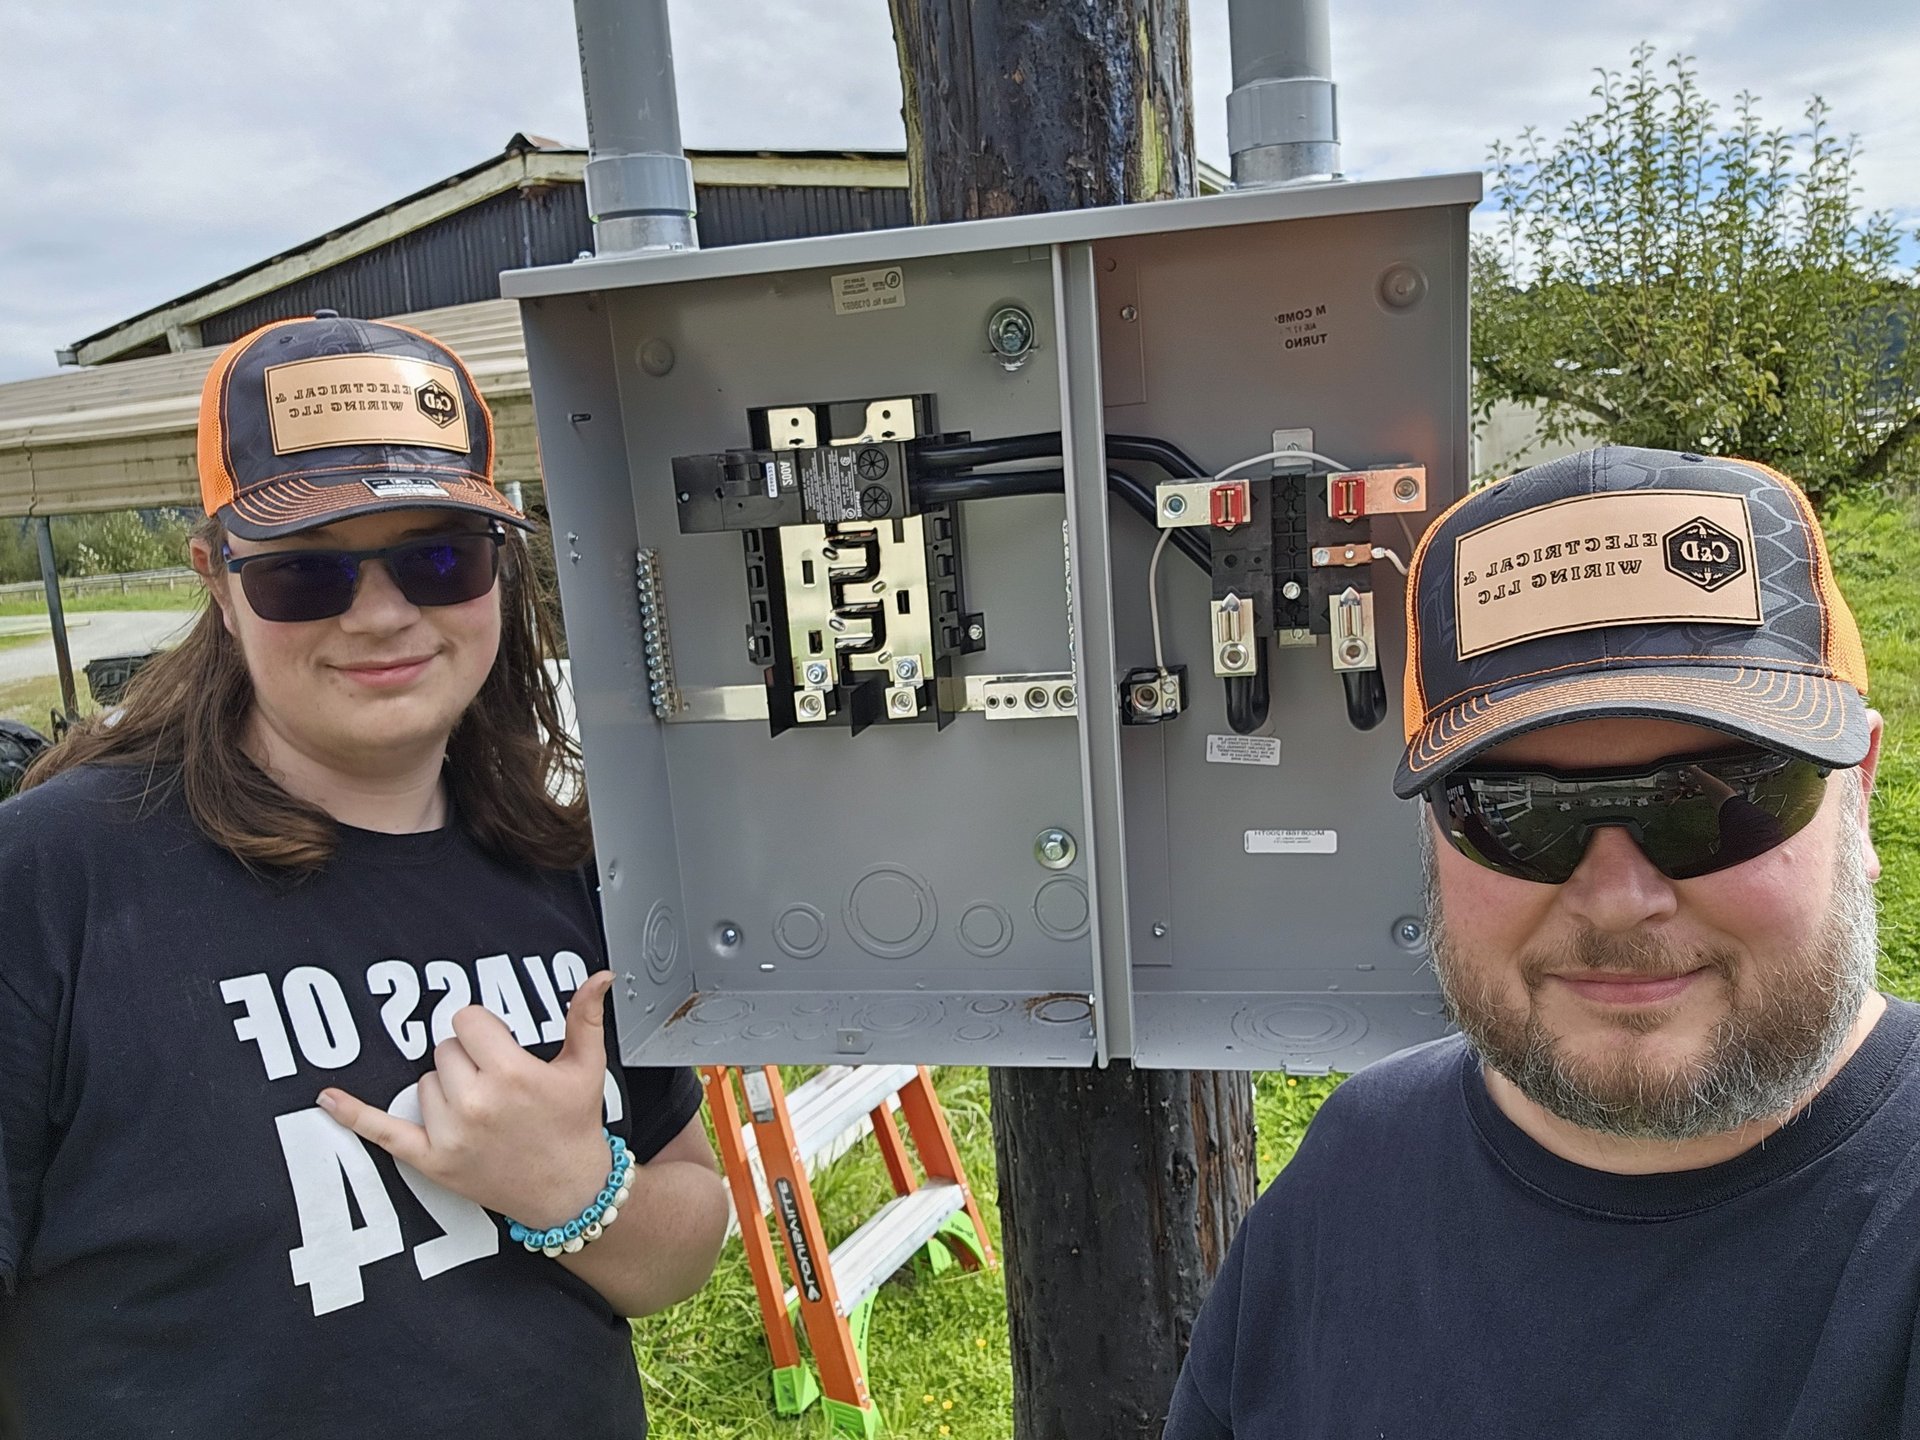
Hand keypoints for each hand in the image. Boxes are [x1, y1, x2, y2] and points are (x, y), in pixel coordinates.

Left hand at [319, 971, 615, 1228]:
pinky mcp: (432, 1161)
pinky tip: (328, 1098)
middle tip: (498, 1085)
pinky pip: (383, 1132)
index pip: (468, 1021)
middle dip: (468, 1060)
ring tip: (483, 1110)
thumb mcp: (586, 1066)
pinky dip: (354, 1115)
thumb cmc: (575, 1126)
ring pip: (424, 1083)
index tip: (501, 1048)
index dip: (486, 1031)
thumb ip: (585, 1016)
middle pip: (444, 1049)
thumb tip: (597, 975)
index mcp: (510, 1073)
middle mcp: (476, 1102)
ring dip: (447, 1089)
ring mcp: (450, 1134)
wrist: (569, 1191)